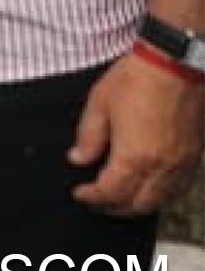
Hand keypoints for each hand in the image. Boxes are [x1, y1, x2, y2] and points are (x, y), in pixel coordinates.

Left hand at [68, 52, 204, 215]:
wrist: (175, 62)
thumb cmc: (136, 79)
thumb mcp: (100, 104)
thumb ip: (88, 137)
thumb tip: (78, 159)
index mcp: (136, 157)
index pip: (111, 192)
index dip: (92, 197)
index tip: (79, 193)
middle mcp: (163, 167)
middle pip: (138, 205)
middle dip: (113, 208)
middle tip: (97, 202)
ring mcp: (183, 163)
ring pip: (162, 201)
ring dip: (138, 206)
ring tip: (120, 199)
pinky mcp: (195, 155)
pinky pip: (180, 189)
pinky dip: (162, 196)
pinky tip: (150, 190)